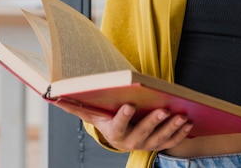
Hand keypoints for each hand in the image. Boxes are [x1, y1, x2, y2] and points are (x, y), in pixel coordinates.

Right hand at [52, 100, 192, 151]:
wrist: (121, 136)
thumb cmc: (107, 118)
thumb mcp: (92, 112)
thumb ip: (75, 105)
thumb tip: (52, 95)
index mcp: (113, 134)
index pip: (117, 126)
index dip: (123, 117)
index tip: (128, 105)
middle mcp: (130, 143)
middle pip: (142, 134)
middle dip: (153, 122)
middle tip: (162, 110)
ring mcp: (146, 145)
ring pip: (160, 139)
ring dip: (171, 128)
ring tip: (181, 115)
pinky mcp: (159, 144)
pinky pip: (171, 141)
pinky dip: (180, 133)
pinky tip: (188, 122)